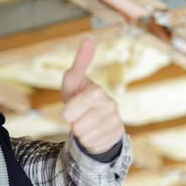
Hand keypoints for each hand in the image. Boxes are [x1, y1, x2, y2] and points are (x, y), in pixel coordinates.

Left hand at [60, 37, 124, 154]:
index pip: (74, 110)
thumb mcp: (72, 82)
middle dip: (73, 125)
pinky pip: (94, 146)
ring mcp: (116, 122)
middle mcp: (111, 106)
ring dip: (81, 134)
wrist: (93, 118)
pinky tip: (93, 133)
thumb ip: (79, 63)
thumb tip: (90, 38)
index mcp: (97, 92)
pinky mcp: (118, 136)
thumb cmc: (79, 97)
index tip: (67, 113)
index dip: (69, 112)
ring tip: (85, 124)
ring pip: (86, 138)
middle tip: (77, 117)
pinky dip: (89, 143)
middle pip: (79, 127)